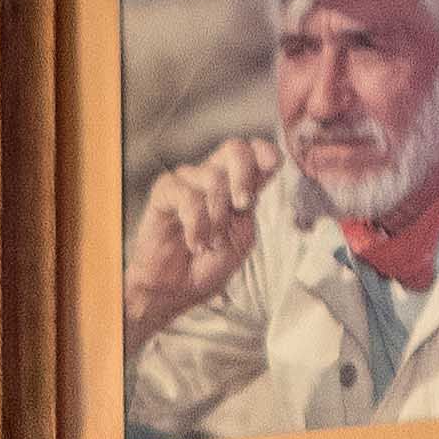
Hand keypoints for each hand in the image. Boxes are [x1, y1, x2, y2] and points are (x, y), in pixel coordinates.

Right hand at [123, 132, 276, 337]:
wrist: (177, 289)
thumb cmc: (208, 264)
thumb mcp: (242, 234)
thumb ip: (252, 201)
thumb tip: (266, 168)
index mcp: (235, 185)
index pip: (253, 153)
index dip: (265, 151)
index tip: (273, 163)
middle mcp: (211, 177)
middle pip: (234, 149)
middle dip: (244, 177)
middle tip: (242, 206)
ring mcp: (187, 182)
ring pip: (213, 178)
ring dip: (216, 218)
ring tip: (210, 243)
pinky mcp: (165, 192)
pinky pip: (187, 196)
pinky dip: (196, 224)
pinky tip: (194, 243)